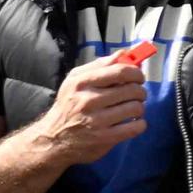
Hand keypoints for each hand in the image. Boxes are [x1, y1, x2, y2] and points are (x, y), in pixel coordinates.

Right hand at [35, 51, 154, 168]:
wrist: (53, 138)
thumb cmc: (69, 105)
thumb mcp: (76, 80)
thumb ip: (100, 65)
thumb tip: (125, 53)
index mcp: (82, 83)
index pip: (120, 71)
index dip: (136, 73)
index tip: (139, 77)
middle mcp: (88, 101)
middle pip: (131, 90)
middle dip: (140, 91)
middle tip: (137, 94)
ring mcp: (96, 121)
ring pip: (136, 108)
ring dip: (139, 108)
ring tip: (132, 109)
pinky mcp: (104, 138)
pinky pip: (135, 127)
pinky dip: (140, 124)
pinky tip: (132, 123)